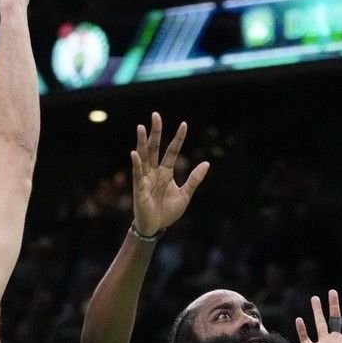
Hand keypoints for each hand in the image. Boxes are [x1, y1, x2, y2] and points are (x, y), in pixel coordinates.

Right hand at [131, 113, 210, 236]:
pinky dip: (136, 163)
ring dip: (142, 142)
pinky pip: (137, 173)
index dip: (178, 138)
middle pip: (155, 148)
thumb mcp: (185, 194)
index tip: (184, 124)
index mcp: (166, 172)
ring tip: (141, 127)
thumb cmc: (167, 211)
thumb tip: (207, 163)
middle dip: (155, 132)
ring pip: (143, 156)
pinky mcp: (139, 188)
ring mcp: (145, 178)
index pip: (172, 151)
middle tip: (155, 115)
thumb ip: (194, 179)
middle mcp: (154, 172)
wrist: (156, 227)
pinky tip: (135, 153)